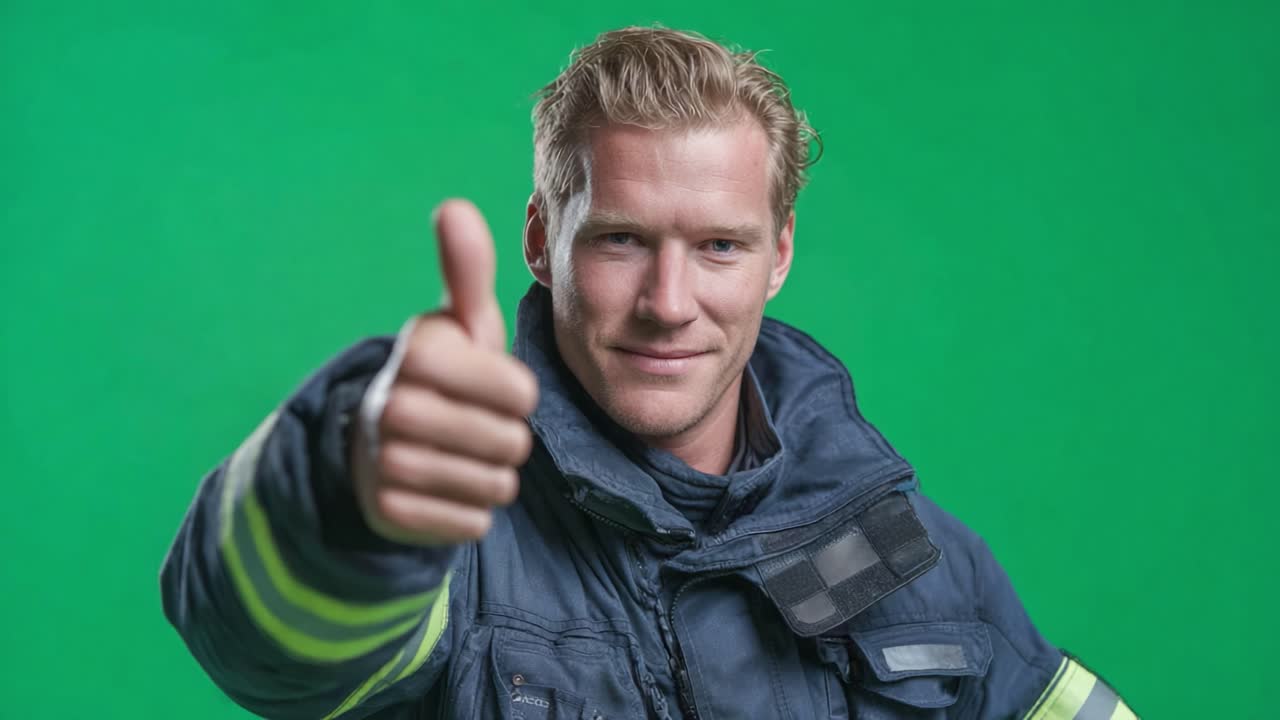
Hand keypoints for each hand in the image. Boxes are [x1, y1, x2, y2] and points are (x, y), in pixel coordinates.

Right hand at [352, 199, 538, 544]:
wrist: (381, 445)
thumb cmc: (445, 378)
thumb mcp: (461, 326)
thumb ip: (466, 271)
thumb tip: (454, 206)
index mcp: (421, 353)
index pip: (522, 392)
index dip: (517, 395)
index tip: (485, 386)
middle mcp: (395, 405)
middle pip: (513, 443)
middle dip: (507, 439)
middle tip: (472, 425)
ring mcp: (386, 462)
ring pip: (497, 486)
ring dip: (492, 476)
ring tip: (460, 455)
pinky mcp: (388, 511)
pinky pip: (474, 522)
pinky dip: (471, 511)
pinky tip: (444, 489)